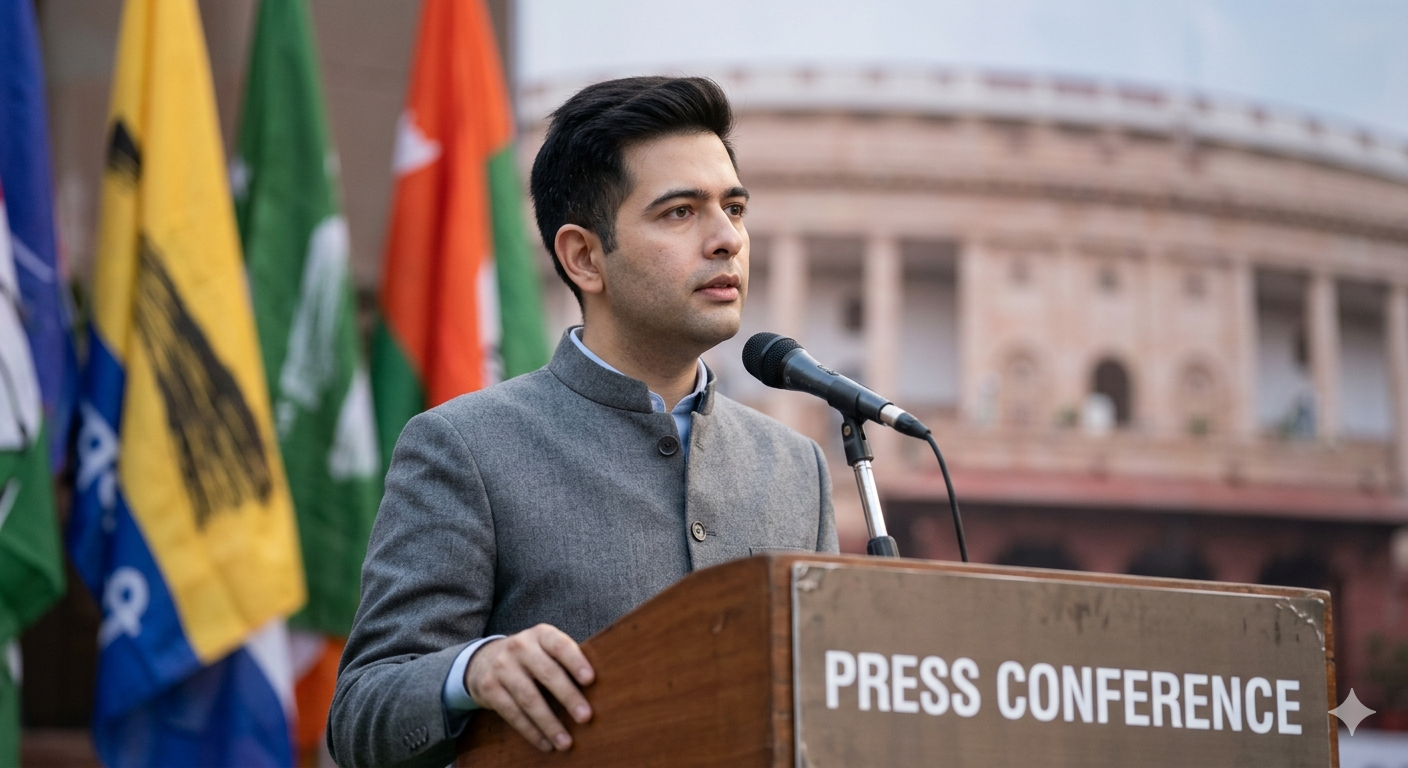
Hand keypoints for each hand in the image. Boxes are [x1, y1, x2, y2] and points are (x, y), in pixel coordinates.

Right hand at [465, 624, 594, 751]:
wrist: (484, 660)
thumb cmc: (530, 658)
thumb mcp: (545, 649)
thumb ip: (566, 661)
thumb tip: (601, 689)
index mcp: (541, 635)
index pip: (560, 646)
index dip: (575, 662)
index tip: (590, 680)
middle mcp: (520, 647)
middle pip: (547, 673)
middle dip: (568, 697)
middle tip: (585, 717)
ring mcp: (502, 667)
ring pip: (528, 698)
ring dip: (549, 723)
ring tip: (566, 742)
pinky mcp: (489, 688)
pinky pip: (512, 713)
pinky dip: (531, 731)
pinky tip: (545, 743)